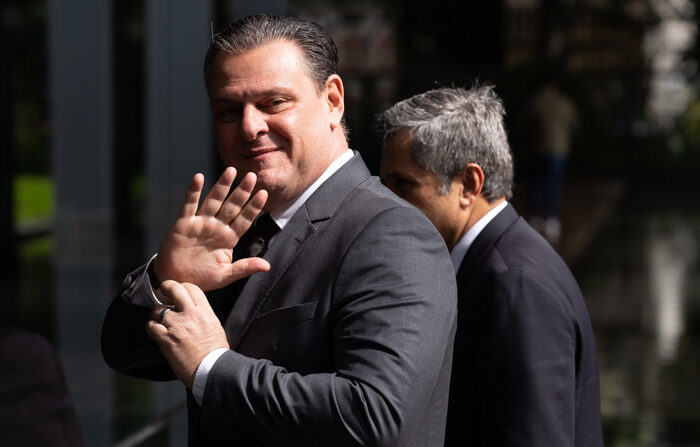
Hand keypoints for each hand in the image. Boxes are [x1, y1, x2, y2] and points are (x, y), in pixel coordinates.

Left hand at [146, 280, 228, 388]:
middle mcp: (189, 315)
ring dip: (157, 314)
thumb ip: (202, 314)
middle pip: (174, 289)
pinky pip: (151, 326)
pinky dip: (151, 327)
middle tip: (164, 290)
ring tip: (161, 320)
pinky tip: (156, 331)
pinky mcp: (166, 339)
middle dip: (166, 287)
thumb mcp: (214, 325)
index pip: (191, 288)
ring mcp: (176, 326)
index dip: (183, 287)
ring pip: (158, 309)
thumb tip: (192, 309)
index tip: (179, 291)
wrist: (211, 369)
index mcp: (204, 311)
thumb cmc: (215, 351)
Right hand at [154, 167, 269, 292]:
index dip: (253, 207)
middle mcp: (217, 227)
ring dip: (222, 186)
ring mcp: (201, 223)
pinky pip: (189, 205)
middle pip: (232, 206)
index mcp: (229, 238)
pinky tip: (198, 177)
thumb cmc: (201, 278)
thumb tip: (267, 266)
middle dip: (242, 192)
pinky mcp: (184, 223)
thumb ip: (244, 268)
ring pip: (213, 201)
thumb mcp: (225, 275)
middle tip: (252, 176)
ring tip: (231, 170)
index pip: (245, 219)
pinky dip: (193, 191)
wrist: (175, 280)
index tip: (264, 194)